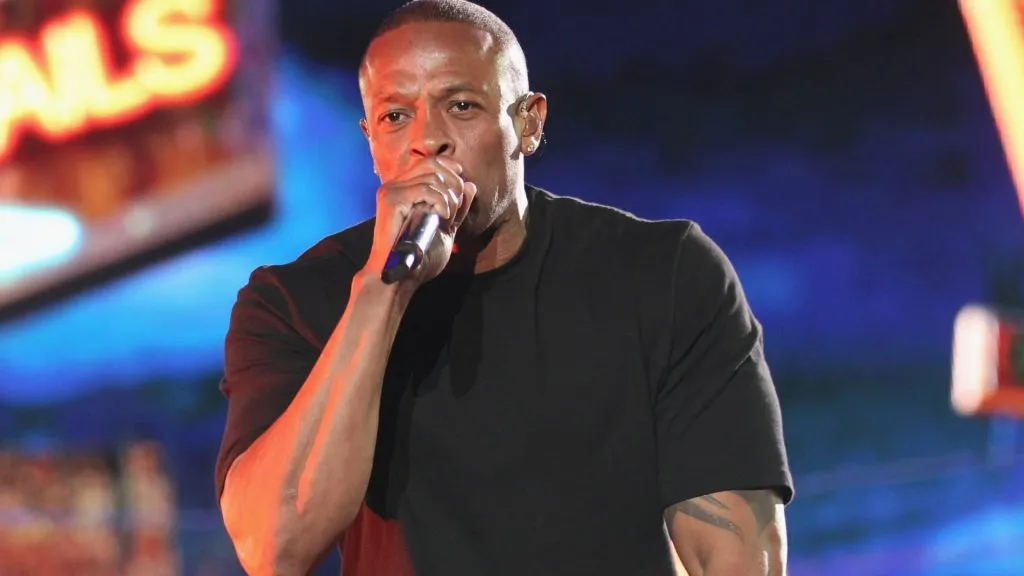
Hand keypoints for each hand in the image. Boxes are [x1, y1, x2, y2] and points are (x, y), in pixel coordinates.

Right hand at [364, 157, 477, 288]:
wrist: (401, 276)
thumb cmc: (420, 258)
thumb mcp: (446, 229)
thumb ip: (458, 208)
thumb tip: (470, 185)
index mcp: (404, 189)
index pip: (430, 162)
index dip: (450, 166)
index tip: (462, 180)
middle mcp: (395, 185)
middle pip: (432, 164)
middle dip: (453, 183)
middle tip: (456, 206)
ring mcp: (391, 191)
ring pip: (431, 177)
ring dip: (448, 197)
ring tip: (448, 216)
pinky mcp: (391, 200)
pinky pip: (425, 189)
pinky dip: (440, 201)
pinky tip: (443, 216)